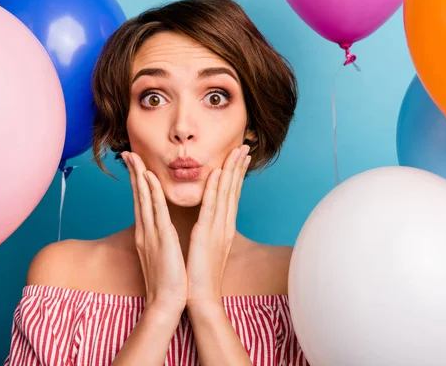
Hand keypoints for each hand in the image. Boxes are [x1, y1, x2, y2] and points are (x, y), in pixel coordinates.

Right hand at [122, 151, 186, 313]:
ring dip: (139, 176)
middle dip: (133, 174)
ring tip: (134, 157)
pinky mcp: (161, 239)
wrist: (167, 303)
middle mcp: (145, 230)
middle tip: (128, 153)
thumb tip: (161, 230)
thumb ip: (159, 240)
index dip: (138, 182)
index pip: (142, 202)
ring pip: (144, 199)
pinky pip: (155, 211)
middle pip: (138, 196)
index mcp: (148, 234)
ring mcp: (151, 234)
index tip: (135, 165)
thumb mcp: (161, 255)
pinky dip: (151, 193)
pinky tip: (148, 178)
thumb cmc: (167, 282)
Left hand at [186, 145, 250, 306]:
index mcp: (223, 228)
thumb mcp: (208, 248)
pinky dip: (215, 189)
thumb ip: (210, 232)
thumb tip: (209, 221)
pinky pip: (211, 208)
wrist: (201, 299)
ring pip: (226, 194)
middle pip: (233, 190)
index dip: (236, 175)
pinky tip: (217, 173)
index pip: (231, 196)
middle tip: (244, 146)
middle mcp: (224, 226)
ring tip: (237, 151)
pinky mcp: (206, 236)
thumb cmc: (201, 276)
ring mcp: (218, 230)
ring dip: (231, 171)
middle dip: (239, 167)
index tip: (239, 157)